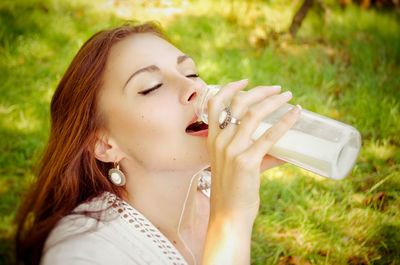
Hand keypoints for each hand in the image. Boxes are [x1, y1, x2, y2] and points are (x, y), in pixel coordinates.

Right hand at [206, 79, 300, 220]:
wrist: (228, 215)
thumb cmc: (233, 190)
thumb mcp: (234, 165)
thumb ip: (257, 153)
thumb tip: (284, 150)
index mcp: (212, 139)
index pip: (215, 104)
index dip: (229, 88)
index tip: (245, 82)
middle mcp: (219, 141)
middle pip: (238, 104)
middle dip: (259, 92)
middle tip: (278, 90)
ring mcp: (232, 151)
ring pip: (253, 115)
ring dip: (273, 102)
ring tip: (288, 97)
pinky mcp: (247, 162)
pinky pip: (268, 136)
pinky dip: (284, 122)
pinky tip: (295, 114)